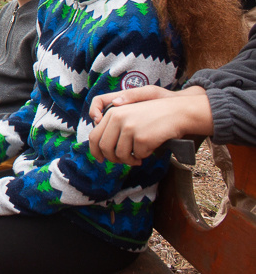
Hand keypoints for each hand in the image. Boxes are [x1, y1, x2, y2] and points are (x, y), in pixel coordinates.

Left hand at [88, 86, 211, 164]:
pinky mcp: (142, 137)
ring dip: (129, 160)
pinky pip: (138, 155)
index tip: (100, 159)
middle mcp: (118, 118)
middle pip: (105, 148)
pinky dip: (144, 156)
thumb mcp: (131, 112)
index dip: (95, 151)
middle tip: (124, 161)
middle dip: (113, 159)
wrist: (178, 112)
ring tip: (138, 158)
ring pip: (120, 155)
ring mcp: (129, 127)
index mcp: (112, 112)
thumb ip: (114, 125)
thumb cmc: (155, 114)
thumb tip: (101, 146)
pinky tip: (149, 150)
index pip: (94, 136)